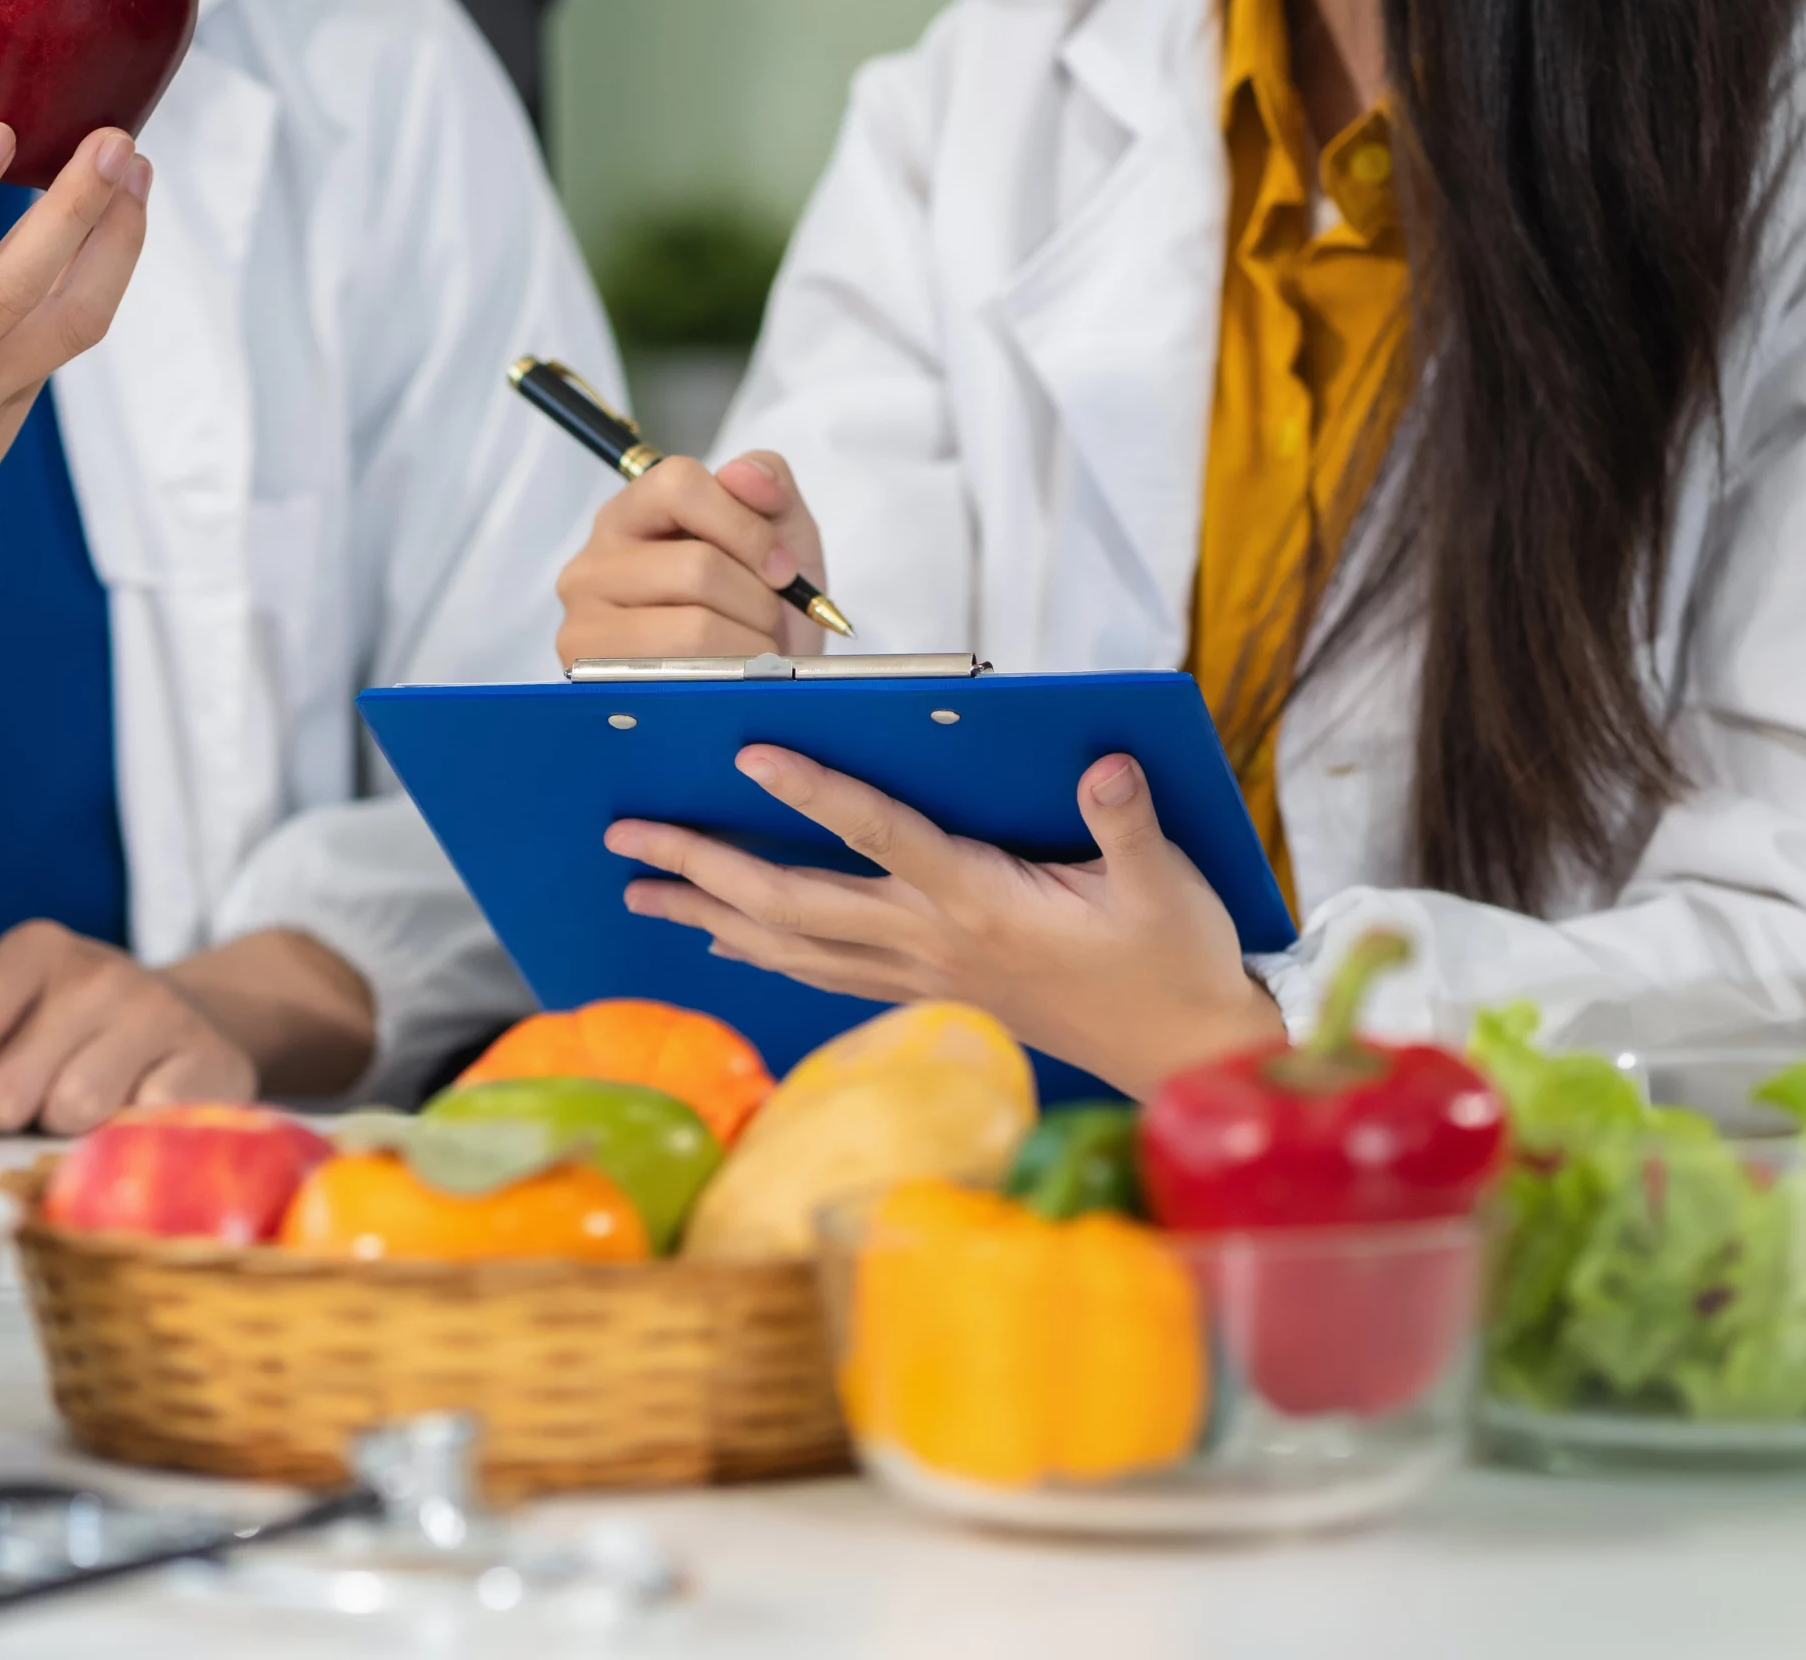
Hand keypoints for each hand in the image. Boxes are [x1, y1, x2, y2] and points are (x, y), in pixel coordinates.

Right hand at [0, 99, 149, 725]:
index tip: (5, 129)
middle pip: (11, 288)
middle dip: (75, 209)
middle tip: (114, 142)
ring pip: (64, 326)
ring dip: (113, 248)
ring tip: (134, 181)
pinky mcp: (0, 435)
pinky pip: (58, 349)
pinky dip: (90, 284)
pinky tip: (107, 235)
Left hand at [0, 924, 376, 1138]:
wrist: (191, 1029)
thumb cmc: (69, 1041)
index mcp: (33, 950)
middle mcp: (97, 970)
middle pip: (9, 1087)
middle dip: (7, 1119)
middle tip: (31, 1109)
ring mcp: (156, 1013)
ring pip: (71, 1113)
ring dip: (66, 1134)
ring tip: (84, 1113)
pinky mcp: (205, 1062)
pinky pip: (134, 1129)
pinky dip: (124, 1140)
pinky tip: (134, 1116)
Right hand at [556, 451, 831, 662]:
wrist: (755, 688)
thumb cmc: (758, 606)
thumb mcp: (779, 534)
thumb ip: (770, 486)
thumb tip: (742, 474)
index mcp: (629, 515)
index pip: (678, 485)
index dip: (745, 526)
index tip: (782, 568)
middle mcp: (592, 565)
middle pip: (696, 566)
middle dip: (756, 600)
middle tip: (767, 620)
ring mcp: (586, 627)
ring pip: (693, 628)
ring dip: (748, 645)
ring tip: (751, 652)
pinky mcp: (598, 685)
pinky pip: (683, 678)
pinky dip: (728, 681)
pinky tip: (729, 681)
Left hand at [605, 749, 1285, 1097]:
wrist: (1180, 1055)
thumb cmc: (1172, 961)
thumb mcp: (1167, 885)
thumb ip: (1126, 822)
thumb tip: (1106, 763)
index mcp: (980, 901)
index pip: (880, 834)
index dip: (815, 790)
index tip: (749, 752)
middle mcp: (930, 940)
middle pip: (794, 898)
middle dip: (702, 865)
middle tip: (626, 836)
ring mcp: (919, 972)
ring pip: (790, 944)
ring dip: (708, 913)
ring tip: (639, 893)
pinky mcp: (924, 991)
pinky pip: (819, 972)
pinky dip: (760, 951)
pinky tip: (722, 937)